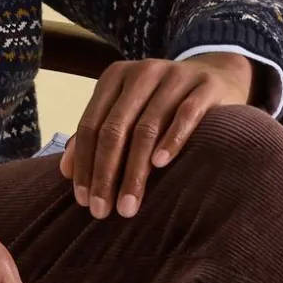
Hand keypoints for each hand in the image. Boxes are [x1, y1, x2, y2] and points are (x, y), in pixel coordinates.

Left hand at [60, 51, 253, 218]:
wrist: (217, 75)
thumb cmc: (163, 102)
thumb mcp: (127, 111)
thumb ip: (97, 135)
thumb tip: (65, 171)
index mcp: (116, 76)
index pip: (91, 125)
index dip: (85, 164)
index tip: (83, 201)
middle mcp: (143, 71)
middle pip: (116, 128)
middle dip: (106, 174)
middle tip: (103, 211)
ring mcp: (176, 76)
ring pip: (148, 127)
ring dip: (135, 171)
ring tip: (129, 205)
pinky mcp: (206, 85)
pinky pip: (186, 114)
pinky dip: (172, 140)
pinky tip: (161, 165)